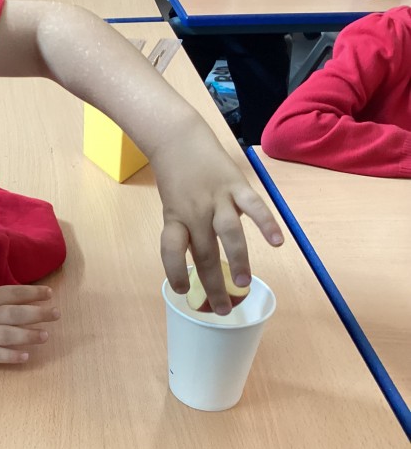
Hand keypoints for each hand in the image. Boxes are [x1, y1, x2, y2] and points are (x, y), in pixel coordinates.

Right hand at [0, 252, 58, 364]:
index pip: (11, 293)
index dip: (31, 292)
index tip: (49, 293)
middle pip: (15, 314)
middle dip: (38, 313)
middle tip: (57, 314)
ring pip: (8, 334)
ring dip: (28, 335)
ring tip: (45, 336)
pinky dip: (9, 356)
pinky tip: (25, 357)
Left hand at [152, 127, 283, 314]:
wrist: (178, 138)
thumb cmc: (176, 177)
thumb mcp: (172, 205)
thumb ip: (186, 228)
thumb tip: (199, 261)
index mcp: (175, 218)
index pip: (170, 250)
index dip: (174, 272)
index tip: (183, 292)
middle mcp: (194, 212)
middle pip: (203, 253)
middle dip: (213, 284)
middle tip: (223, 309)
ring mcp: (216, 198)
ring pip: (228, 234)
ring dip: (238, 261)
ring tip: (244, 284)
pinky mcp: (235, 185)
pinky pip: (253, 206)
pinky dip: (266, 223)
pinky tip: (277, 243)